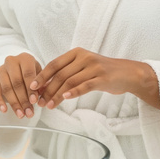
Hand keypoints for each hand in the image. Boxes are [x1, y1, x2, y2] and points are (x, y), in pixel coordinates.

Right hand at [0, 52, 42, 118]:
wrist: (20, 67)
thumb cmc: (32, 72)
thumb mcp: (39, 74)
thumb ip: (42, 84)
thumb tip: (42, 95)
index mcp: (25, 58)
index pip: (27, 74)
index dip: (31, 89)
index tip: (34, 101)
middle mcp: (11, 61)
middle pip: (16, 82)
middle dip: (23, 100)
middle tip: (29, 112)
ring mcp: (1, 70)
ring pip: (6, 88)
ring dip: (14, 103)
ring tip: (21, 114)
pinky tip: (4, 110)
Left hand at [28, 47, 158, 109]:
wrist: (127, 73)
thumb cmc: (102, 71)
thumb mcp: (83, 66)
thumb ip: (67, 72)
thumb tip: (45, 85)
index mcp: (76, 53)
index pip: (54, 64)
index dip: (42, 76)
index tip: (32, 87)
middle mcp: (84, 57)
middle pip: (60, 74)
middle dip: (47, 89)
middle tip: (39, 101)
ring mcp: (94, 67)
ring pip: (70, 81)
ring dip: (57, 94)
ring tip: (49, 105)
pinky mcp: (102, 78)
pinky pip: (85, 86)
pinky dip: (73, 92)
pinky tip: (65, 98)